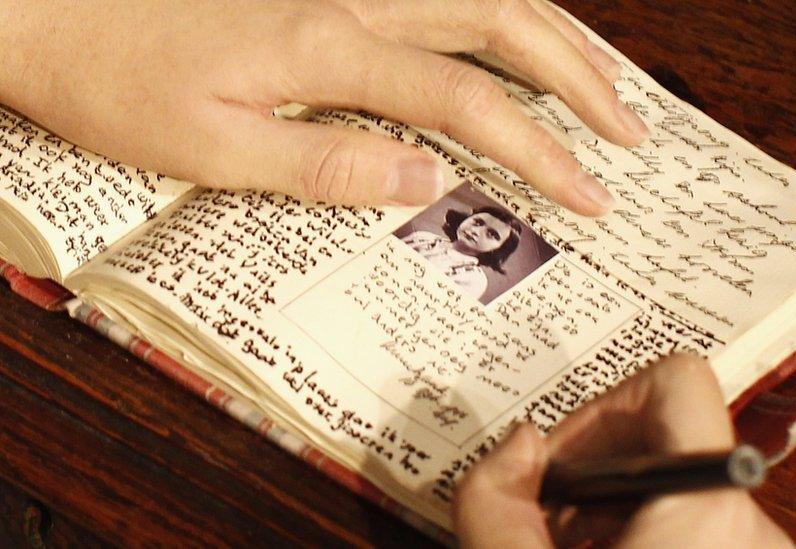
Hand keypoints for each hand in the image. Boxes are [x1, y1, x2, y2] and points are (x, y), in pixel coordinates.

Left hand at [0, 0, 647, 214]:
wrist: (48, 1)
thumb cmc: (118, 78)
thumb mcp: (214, 149)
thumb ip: (328, 163)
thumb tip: (431, 183)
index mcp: (331, 45)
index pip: (469, 100)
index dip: (540, 150)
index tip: (588, 195)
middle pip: (503, 19)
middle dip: (579, 77)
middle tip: (629, 129)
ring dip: (554, 31)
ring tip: (605, 81)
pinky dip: (499, 5)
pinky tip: (521, 29)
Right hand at [453, 354, 793, 547]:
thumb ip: (494, 500)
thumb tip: (517, 446)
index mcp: (707, 507)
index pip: (677, 380)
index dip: (602, 405)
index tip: (560, 463)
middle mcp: (752, 523)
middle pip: (663, 440)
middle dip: (591, 476)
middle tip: (547, 528)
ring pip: (672, 491)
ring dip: (609, 515)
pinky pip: (693, 525)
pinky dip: (639, 537)